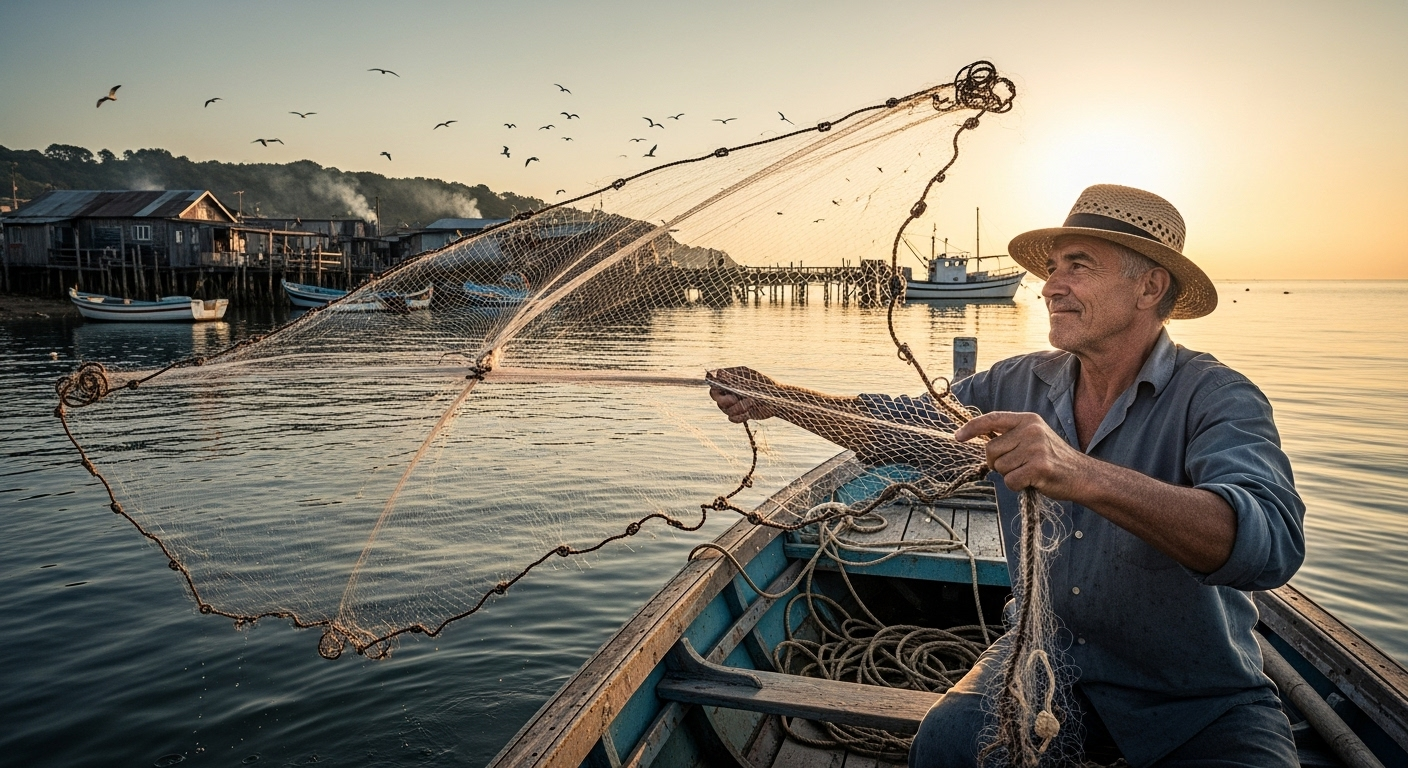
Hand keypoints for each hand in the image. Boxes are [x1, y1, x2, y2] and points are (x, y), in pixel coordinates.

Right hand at [708, 367, 777, 422]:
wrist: (778, 400)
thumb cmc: (765, 385)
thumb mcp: (750, 380)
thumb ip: (734, 378)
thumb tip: (719, 374)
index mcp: (731, 379)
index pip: (714, 382)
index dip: (713, 385)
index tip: (720, 388)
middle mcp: (730, 390)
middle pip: (715, 397)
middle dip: (724, 400)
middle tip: (734, 399)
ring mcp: (734, 402)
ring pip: (724, 409)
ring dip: (737, 408)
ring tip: (751, 403)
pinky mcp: (739, 413)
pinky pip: (731, 418)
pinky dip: (739, 417)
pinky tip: (748, 413)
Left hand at [954, 411, 1090, 499]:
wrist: (1082, 475)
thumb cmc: (1053, 459)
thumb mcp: (1034, 437)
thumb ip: (1010, 436)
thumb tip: (980, 438)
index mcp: (1028, 419)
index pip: (992, 419)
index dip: (972, 428)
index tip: (958, 437)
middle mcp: (1031, 430)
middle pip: (990, 449)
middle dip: (996, 463)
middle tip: (1017, 466)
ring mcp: (1035, 447)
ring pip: (999, 467)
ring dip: (1009, 475)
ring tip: (1028, 472)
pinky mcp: (1038, 467)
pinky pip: (1010, 481)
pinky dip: (1017, 486)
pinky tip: (1033, 482)